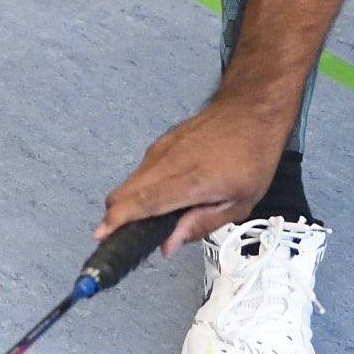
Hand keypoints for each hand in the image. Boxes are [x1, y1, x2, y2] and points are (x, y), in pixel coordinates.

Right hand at [96, 97, 292, 253]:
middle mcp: (172, 162)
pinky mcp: (162, 142)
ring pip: (130, 181)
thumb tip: (170, 243)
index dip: (119, 220)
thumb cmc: (252, 153)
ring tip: (144, 221)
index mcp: (193, 180)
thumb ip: (202, 224)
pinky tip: (156, 197)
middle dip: (115, 216)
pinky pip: (141, 169)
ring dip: (129, 202)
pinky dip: (139, 187)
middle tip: (118, 237)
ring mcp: (163, 148)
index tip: (102, 234)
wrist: (251, 109)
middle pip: (125, 192)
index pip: (144, 202)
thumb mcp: (240, 202)